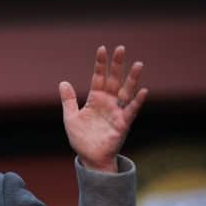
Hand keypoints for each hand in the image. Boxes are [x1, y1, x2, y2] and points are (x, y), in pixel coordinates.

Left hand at [59, 45, 146, 171]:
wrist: (90, 158)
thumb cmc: (81, 138)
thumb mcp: (71, 118)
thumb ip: (69, 101)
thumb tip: (63, 82)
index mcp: (95, 99)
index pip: (98, 77)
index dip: (100, 64)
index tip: (102, 49)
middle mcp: (108, 102)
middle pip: (113, 80)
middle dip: (117, 65)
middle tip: (120, 48)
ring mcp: (116, 112)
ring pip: (126, 91)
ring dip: (132, 79)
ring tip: (138, 64)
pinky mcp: (123, 123)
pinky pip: (131, 110)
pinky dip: (137, 101)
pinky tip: (142, 91)